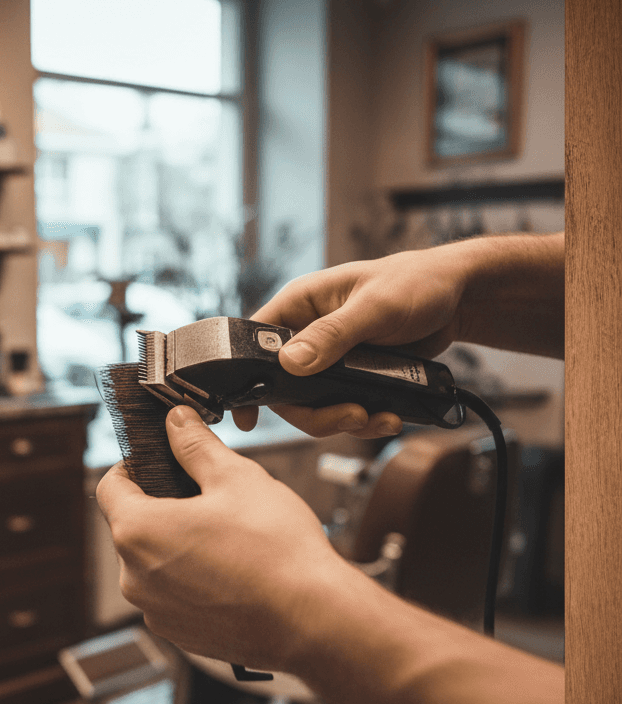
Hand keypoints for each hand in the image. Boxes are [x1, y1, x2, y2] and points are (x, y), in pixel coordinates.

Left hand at [95, 404, 357, 673]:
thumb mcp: (235, 477)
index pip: (109, 487)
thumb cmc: (276, 548)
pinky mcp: (179, 635)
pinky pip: (174, 595)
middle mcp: (134, 578)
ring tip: (227, 538)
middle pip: (132, 527)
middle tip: (207, 498)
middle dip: (162, 507)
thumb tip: (176, 421)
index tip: (161, 462)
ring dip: (177, 545)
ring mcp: (155, 611)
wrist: (314, 620)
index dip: (133, 467)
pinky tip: (233, 572)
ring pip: (154, 563)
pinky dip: (193, 580)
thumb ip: (195, 445)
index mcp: (137, 531)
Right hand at [232, 245, 469, 437]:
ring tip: (378, 419)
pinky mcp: (352, 377)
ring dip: (343, 420)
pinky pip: (343, 408)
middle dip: (314, 412)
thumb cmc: (416, 282)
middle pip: (284, 388)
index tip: (247, 416)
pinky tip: (388, 417)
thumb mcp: (375, 306)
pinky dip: (364, 420)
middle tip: (349, 416)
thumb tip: (291, 363)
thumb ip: (332, 334)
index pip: (254, 343)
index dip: (245, 378)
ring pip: (314, 405)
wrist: (458, 298)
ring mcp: (329, 359)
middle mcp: (307, 333)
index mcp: (300, 305)